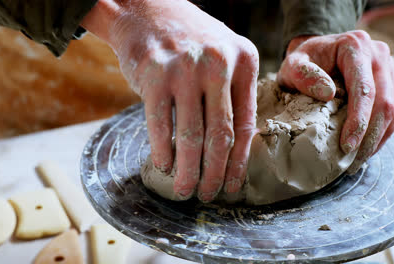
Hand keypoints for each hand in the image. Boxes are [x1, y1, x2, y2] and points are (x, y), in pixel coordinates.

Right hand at [82, 0, 258, 201]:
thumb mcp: (224, 55)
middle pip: (220, 135)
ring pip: (191, 135)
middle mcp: (219, 63)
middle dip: (214, 173)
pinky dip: (162, 151)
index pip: (245, 124)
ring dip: (188, 171)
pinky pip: (160, 124)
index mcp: (244, 61)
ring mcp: (186, 68)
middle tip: (208, 194)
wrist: (148, 10)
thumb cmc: (189, 42)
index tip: (232, 184)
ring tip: (185, 189)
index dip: (239, 161)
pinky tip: (163, 166)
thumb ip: (234, 93)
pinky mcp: (154, 73)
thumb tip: (235, 148)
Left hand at [278, 31, 393, 172]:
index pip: (364, 88)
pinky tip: (368, 148)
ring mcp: (389, 67)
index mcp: (355, 46)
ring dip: (380, 137)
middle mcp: (378, 54)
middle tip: (353, 162)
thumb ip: (303, 75)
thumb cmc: (304, 61)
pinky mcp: (392, 81)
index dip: (359, 120)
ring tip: (360, 160)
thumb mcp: (293, 65)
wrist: (317, 52)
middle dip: (371, 136)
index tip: (346, 146)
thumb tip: (328, 94)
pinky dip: (384, 132)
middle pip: (385, 101)